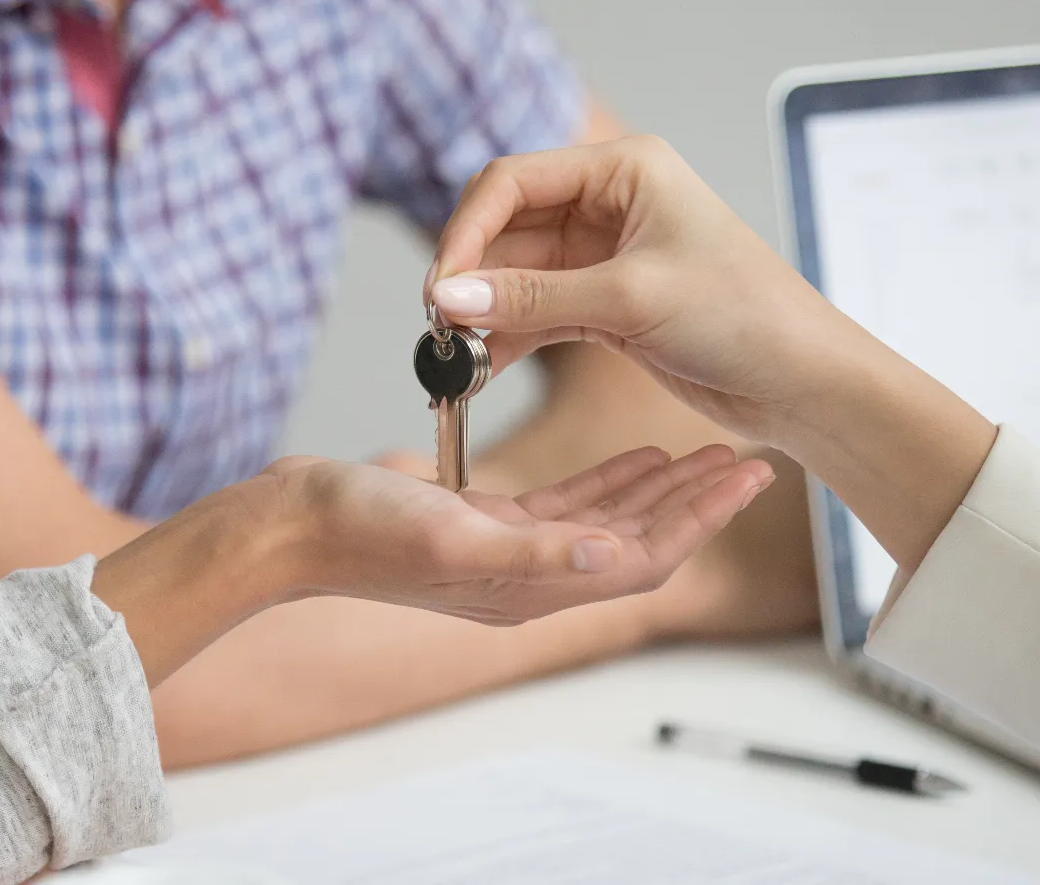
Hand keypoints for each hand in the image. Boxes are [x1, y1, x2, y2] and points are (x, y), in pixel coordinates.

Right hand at [266, 444, 769, 624]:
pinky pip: (569, 507)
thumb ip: (529, 548)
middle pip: (639, 543)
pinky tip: (639, 455)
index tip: (747, 480)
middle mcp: (528, 576)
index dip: (699, 520)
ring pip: (612, 522)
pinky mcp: (487, 526)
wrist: (285, 527)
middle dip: (698, 504)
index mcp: (528, 585)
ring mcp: (509, 554)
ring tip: (711, 453)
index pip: (641, 559)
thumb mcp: (445, 532)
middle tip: (754, 460)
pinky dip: (610, 481)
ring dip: (664, 490)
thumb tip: (610, 555)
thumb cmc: (352, 529)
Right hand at [424, 136, 845, 444]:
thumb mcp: (632, 300)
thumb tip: (451, 297)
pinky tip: (480, 371)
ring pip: (518, 276)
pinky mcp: (609, 306)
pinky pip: (538, 313)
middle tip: (438, 328)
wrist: (804, 381)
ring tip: (454, 359)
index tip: (440, 287)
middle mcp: (612, 203)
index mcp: (625, 169)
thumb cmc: (746, 317)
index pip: (514, 182)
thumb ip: (536, 297)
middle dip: (470, 276)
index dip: (467, 231)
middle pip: (508, 228)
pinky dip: (508, 338)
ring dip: (484, 313)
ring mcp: (607, 256)